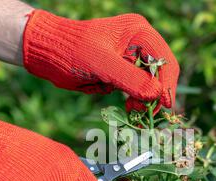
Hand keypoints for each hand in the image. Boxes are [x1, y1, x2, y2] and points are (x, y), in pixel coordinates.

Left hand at [23, 10, 179, 110]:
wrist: (48, 52)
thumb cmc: (72, 51)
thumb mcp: (102, 64)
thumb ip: (130, 78)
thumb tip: (156, 94)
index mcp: (139, 32)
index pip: (164, 60)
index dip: (167, 84)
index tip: (164, 106)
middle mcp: (139, 43)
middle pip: (161, 73)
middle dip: (155, 94)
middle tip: (144, 112)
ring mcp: (131, 58)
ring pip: (150, 83)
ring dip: (145, 100)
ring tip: (132, 110)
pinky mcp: (122, 72)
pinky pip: (137, 89)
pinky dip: (136, 100)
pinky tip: (128, 107)